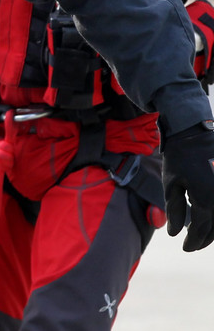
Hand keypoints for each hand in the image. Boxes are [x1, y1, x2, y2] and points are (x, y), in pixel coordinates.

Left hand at [162, 122, 213, 250]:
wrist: (195, 132)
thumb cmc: (179, 158)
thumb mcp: (171, 185)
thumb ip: (175, 210)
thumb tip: (175, 233)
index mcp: (206, 201)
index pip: (202, 230)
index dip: (194, 242)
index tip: (186, 248)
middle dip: (205, 239)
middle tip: (193, 245)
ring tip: (202, 234)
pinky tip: (209, 217)